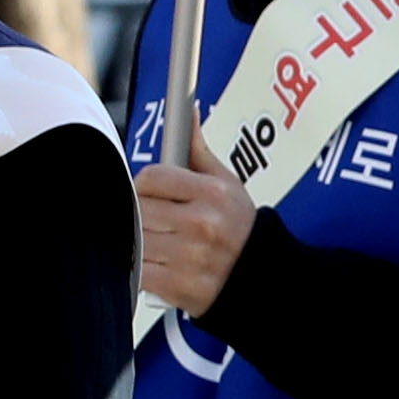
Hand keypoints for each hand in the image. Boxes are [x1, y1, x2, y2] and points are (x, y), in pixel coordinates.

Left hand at [131, 158, 252, 317]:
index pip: (152, 177)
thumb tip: (186, 114)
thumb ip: (198, 151)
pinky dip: (139, 268)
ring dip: (139, 241)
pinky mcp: (178, 285)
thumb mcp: (228, 185)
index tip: (150, 194)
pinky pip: (137, 270)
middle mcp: (203, 223)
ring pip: (135, 238)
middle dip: (141, 213)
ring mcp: (190, 256)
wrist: (263, 278)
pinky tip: (156, 264)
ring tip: (158, 243)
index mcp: (214, 193)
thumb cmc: (241, 230)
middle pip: (139, 208)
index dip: (144, 185)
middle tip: (154, 220)